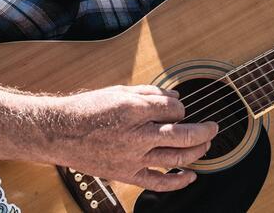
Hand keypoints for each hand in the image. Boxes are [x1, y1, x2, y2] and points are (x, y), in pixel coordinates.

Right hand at [43, 84, 217, 191]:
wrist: (60, 132)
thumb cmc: (87, 109)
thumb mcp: (119, 91)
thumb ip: (150, 93)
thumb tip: (174, 97)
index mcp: (134, 108)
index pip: (174, 108)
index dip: (181, 108)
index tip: (178, 108)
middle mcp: (137, 134)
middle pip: (184, 134)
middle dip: (204, 130)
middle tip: (213, 126)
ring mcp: (133, 157)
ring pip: (176, 157)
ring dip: (197, 151)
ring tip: (206, 146)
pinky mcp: (126, 174)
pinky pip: (158, 182)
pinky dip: (178, 181)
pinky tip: (190, 176)